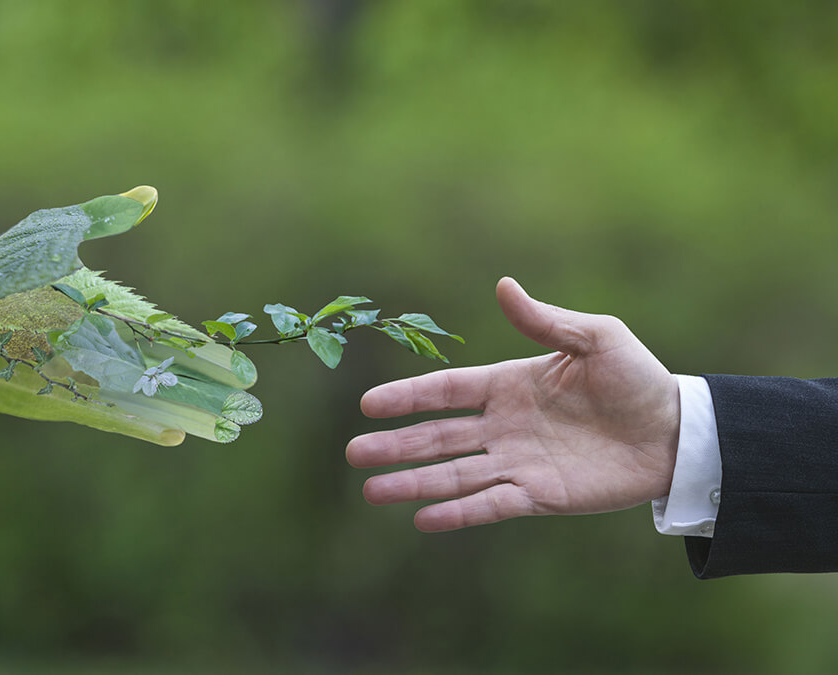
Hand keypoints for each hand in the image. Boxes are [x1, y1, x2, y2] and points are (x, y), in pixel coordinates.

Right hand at [346, 277, 679, 531]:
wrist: (676, 432)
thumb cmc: (637, 379)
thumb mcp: (595, 337)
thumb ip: (545, 321)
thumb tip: (503, 285)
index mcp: (509, 384)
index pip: (447, 391)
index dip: (408, 396)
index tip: (369, 404)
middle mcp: (504, 425)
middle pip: (437, 436)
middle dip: (395, 445)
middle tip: (354, 453)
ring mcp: (517, 462)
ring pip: (454, 474)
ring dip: (413, 483)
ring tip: (372, 492)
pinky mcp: (539, 496)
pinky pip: (490, 504)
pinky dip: (458, 512)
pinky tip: (423, 519)